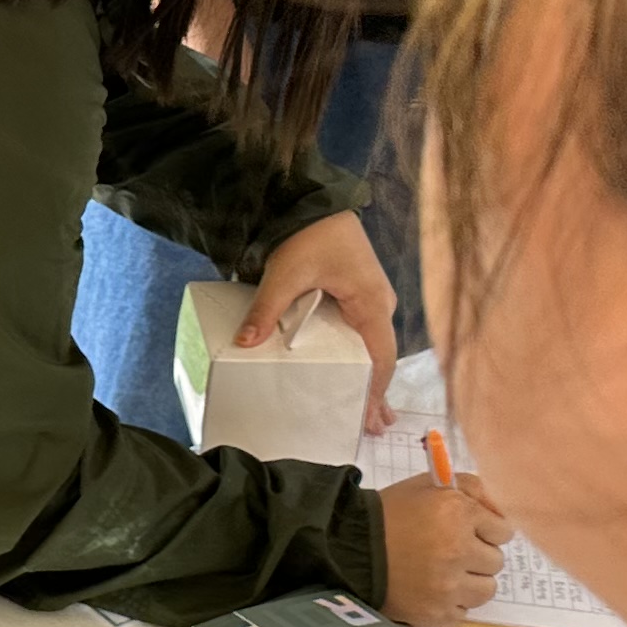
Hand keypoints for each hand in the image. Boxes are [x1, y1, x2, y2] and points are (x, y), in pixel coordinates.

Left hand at [243, 208, 398, 430]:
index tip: (367, 418)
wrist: (313, 200)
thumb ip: (268, 309)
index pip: (379, 357)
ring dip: (371, 376)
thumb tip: (246, 342)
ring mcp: (371, 297)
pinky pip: (363, 331)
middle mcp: (379, 303)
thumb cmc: (309, 234)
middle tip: (374, 427)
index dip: (374, 390)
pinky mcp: (357, 292)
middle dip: (377, 391)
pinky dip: (361, 356)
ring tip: (370, 410)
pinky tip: (355, 372)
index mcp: (371, 303)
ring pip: (374, 345)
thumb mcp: (285, 273)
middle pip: (380, 356)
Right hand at [377, 472, 511, 626]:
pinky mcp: (436, 613)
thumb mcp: (430, 486)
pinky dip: (452, 603)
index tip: (467, 530)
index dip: (485, 529)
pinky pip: (464, 612)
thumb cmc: (391, 515)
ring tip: (444, 573)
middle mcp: (458, 550)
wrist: (349, 549)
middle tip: (451, 551)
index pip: (503, 531)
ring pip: (486, 590)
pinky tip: (432, 590)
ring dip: (470, 582)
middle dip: (477, 555)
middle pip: (496, 561)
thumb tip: (502, 509)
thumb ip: (473, 488)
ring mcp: (448, 586)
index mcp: (458, 513)